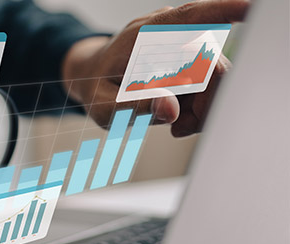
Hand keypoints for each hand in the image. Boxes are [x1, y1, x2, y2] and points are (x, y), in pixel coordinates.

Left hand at [63, 0, 248, 136]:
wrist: (93, 77)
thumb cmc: (96, 89)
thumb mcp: (103, 105)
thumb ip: (132, 107)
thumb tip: (170, 109)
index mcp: (146, 35)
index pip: (192, 17)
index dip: (225, 11)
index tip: (252, 8)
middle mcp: (171, 32)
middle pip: (214, 66)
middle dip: (206, 104)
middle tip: (179, 129)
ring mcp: (184, 43)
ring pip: (218, 79)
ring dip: (202, 110)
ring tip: (173, 127)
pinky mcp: (192, 57)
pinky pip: (212, 84)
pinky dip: (200, 107)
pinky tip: (176, 118)